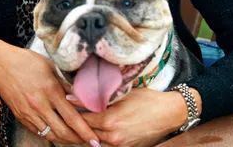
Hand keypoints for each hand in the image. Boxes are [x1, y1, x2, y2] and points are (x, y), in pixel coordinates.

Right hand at [0, 36, 100, 145]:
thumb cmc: (26, 60)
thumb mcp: (50, 66)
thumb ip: (66, 83)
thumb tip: (83, 95)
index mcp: (50, 89)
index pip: (72, 116)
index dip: (85, 130)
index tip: (95, 138)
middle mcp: (39, 104)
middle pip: (63, 131)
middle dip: (78, 139)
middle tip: (90, 142)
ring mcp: (28, 112)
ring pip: (51, 134)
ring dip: (65, 139)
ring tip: (76, 139)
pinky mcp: (20, 116)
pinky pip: (38, 131)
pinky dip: (50, 134)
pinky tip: (58, 132)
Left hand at [70, 88, 189, 146]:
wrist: (169, 114)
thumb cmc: (146, 99)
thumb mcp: (122, 93)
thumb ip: (99, 95)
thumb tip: (77, 92)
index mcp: (110, 120)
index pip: (82, 117)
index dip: (71, 109)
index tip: (63, 101)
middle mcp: (112, 136)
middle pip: (85, 130)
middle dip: (75, 122)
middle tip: (65, 112)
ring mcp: (119, 145)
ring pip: (93, 139)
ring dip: (84, 130)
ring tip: (74, 121)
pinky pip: (104, 144)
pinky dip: (96, 137)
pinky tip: (91, 129)